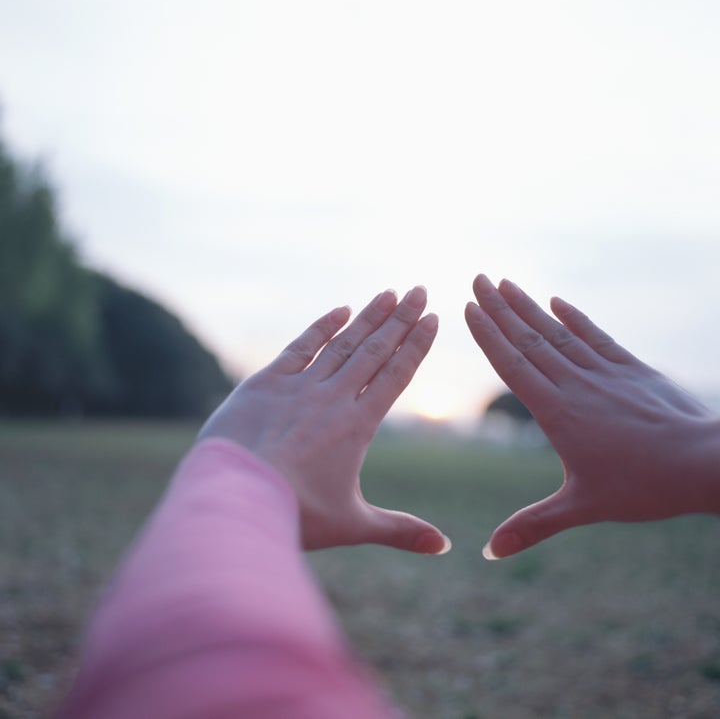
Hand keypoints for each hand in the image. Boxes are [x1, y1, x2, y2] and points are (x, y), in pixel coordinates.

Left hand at [198, 286, 449, 553]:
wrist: (234, 500)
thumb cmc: (295, 516)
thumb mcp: (352, 524)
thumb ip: (400, 531)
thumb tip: (445, 548)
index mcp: (358, 426)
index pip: (396, 375)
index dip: (417, 346)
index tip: (434, 319)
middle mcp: (333, 398)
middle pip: (375, 350)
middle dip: (401, 319)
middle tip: (421, 291)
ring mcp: (298, 387)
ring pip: (343, 343)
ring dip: (369, 316)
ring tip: (391, 293)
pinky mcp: (265, 383)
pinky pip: (299, 347)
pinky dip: (322, 326)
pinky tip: (340, 309)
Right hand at [465, 274, 719, 558]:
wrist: (707, 464)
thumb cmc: (645, 488)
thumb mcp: (583, 508)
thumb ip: (533, 525)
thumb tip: (489, 552)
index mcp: (558, 413)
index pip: (513, 364)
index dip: (488, 335)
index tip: (468, 308)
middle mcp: (577, 384)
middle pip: (530, 339)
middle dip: (500, 308)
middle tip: (477, 278)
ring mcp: (605, 372)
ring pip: (558, 332)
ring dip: (529, 306)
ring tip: (505, 282)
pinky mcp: (631, 369)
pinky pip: (595, 337)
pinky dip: (574, 317)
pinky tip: (557, 301)